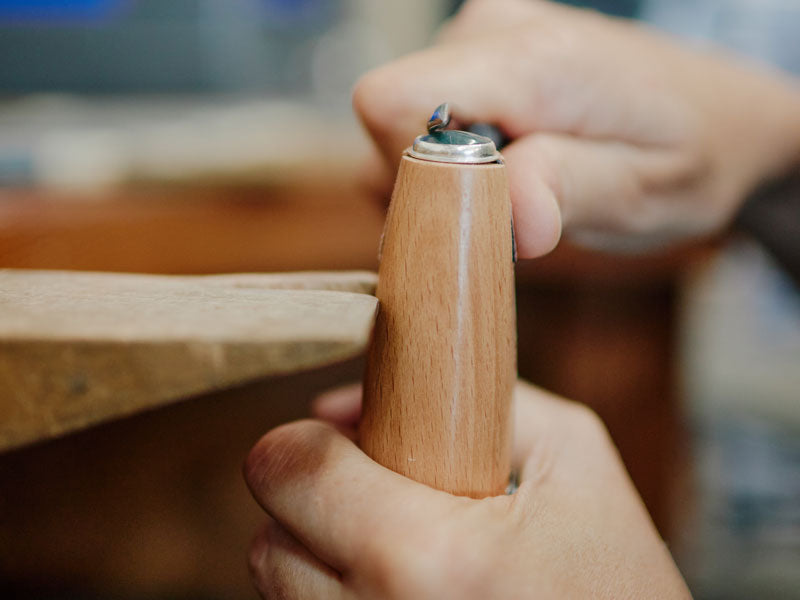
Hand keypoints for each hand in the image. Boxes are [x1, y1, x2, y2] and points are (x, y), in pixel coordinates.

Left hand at [244, 381, 690, 598]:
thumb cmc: (618, 583)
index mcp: (427, 559)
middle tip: (379, 494)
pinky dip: (337, 597)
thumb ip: (476, 398)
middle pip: (268, 539)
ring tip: (401, 549)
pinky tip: (400, 590)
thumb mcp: (577, 459)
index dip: (305, 444)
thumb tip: (345, 404)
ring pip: (278, 591)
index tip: (342, 440)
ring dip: (320, 554)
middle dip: (314, 503)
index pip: (287, 470)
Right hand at [353, 0, 799, 255]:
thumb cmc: (691, 158)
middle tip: (514, 203)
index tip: (476, 209)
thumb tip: (510, 214)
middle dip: (436, 179)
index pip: (392, 103)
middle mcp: (497, 29)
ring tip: (527, 176)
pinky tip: (517, 155)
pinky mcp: (486, 47)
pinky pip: (430, 106)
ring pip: (406, 116)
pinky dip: (460, 148)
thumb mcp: (645, 194)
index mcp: (533, 62)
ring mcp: (487, 31)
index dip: (414, 173)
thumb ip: (572, 193)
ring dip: (451, 168)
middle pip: (392, 116)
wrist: (721, 113)